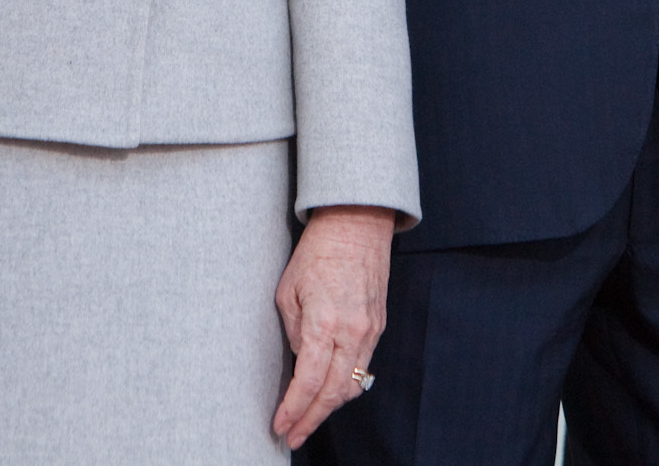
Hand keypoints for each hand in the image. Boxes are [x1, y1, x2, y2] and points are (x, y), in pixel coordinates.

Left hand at [271, 204, 393, 446]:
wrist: (356, 224)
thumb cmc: (317, 252)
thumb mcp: (288, 291)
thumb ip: (294, 332)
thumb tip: (301, 361)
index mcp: (324, 322)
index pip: (309, 382)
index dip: (294, 409)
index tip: (281, 426)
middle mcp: (352, 332)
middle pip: (334, 394)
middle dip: (311, 420)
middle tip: (292, 435)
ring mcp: (369, 331)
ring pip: (353, 386)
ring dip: (329, 407)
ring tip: (308, 419)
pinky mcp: (378, 326)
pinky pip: (363, 368)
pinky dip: (345, 386)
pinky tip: (329, 392)